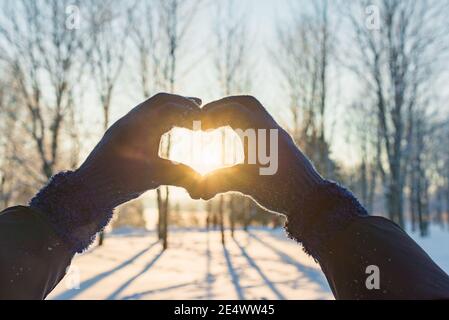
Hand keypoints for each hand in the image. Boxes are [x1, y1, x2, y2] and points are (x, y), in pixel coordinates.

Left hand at [77, 93, 202, 198]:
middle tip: (201, 111)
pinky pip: (147, 117)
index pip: (168, 107)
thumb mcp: (154, 177)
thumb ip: (182, 175)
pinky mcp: (124, 133)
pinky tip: (173, 127)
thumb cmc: (118, 182)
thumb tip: (206, 182)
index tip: (204, 120)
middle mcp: (130, 120)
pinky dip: (163, 118)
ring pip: (153, 108)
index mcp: (137, 125)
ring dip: (173, 109)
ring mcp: (126, 125)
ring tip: (191, 116)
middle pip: (161, 101)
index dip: (189, 111)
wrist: (88, 189)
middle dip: (182, 104)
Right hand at [198, 96, 323, 215]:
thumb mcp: (248, 185)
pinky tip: (233, 139)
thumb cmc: (282, 191)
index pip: (235, 110)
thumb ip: (219, 182)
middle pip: (245, 102)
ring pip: (253, 111)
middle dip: (222, 106)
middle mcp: (271, 129)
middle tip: (205, 118)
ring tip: (215, 126)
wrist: (311, 199)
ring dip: (233, 113)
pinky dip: (242, 124)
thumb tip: (195, 190)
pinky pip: (258, 123)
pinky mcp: (279, 143)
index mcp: (263, 134)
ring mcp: (276, 135)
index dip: (213, 114)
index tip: (198, 125)